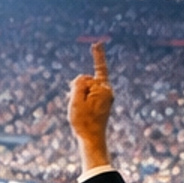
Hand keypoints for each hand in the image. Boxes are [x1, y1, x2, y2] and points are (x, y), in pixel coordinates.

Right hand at [67, 51, 113, 170]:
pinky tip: (80, 92)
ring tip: (80, 110)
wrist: (92, 139)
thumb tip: (82, 78)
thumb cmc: (83, 122)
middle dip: (78, 87)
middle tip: (78, 106)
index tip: (97, 43)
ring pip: (87, 87)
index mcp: (103, 90)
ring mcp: (106, 96)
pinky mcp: (102, 101)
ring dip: (79, 94)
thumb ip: (78, 85)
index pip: (95, 71)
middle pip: (88, 79)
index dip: (98, 55)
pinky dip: (84, 93)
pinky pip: (90, 92)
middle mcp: (107, 91)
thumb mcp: (76, 102)